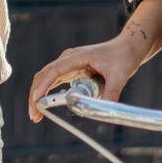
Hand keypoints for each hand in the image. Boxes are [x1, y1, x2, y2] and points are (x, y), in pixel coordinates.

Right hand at [27, 37, 141, 122]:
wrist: (128, 47)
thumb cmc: (123, 57)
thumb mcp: (120, 75)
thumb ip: (111, 92)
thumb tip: (105, 110)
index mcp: (77, 57)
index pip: (55, 70)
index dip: (44, 85)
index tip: (37, 99)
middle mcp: (69, 59)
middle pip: (44, 75)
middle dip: (35, 95)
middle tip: (34, 115)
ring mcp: (69, 64)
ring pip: (46, 78)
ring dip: (39, 95)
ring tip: (37, 115)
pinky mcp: (72, 70)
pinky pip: (54, 81)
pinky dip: (47, 93)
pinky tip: (45, 105)